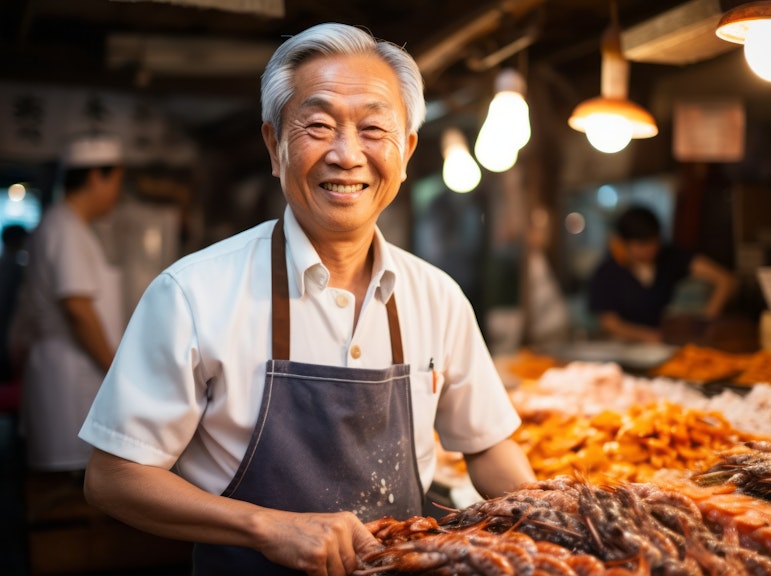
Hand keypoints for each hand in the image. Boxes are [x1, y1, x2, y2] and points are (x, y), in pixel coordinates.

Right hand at [254, 509, 382, 574]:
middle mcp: (340, 529)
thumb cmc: (299, 530)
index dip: (371, 564)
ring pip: (340, 574)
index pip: (372, 547)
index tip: (367, 571)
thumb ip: (348, 541)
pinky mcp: (315, 556)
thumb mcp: (328, 527)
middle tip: (326, 564)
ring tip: (315, 562)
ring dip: (328, 574)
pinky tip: (307, 565)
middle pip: (354, 566)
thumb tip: (368, 563)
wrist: (271, 528)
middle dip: (342, 571)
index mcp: (347, 521)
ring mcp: (328, 542)